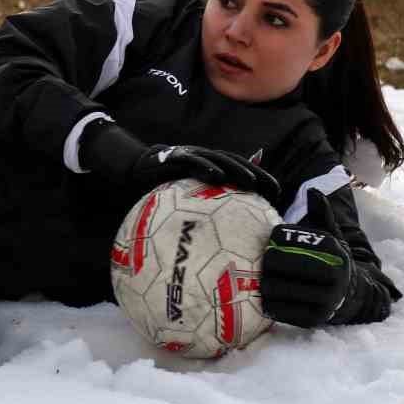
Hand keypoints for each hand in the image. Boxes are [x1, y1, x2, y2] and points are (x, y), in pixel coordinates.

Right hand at [79, 120, 279, 203]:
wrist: (128, 166)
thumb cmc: (153, 188)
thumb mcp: (178, 204)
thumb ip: (195, 216)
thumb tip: (207, 248)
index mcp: (207, 170)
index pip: (238, 174)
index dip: (258, 182)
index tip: (276, 197)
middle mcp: (202, 160)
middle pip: (236, 164)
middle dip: (256, 175)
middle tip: (274, 190)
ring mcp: (189, 155)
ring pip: (218, 159)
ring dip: (236, 168)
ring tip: (251, 181)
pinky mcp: (172, 155)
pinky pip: (191, 160)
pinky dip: (204, 165)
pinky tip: (216, 174)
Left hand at [260, 188, 354, 327]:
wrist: (354, 296)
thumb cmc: (334, 261)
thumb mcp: (333, 237)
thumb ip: (322, 215)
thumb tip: (313, 191)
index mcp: (333, 250)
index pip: (290, 241)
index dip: (275, 241)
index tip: (272, 243)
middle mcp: (332, 275)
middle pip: (280, 264)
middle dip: (267, 262)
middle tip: (264, 262)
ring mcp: (324, 300)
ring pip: (277, 288)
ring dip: (265, 283)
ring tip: (264, 279)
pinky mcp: (314, 319)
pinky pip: (280, 311)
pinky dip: (270, 303)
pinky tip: (269, 297)